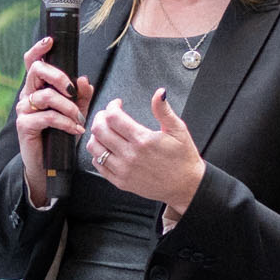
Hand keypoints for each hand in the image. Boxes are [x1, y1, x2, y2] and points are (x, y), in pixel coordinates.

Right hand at [14, 37, 85, 204]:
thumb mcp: (76, 112)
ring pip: (46, 96)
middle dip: (59, 76)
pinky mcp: (24, 125)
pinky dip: (66, 122)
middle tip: (73, 90)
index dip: (39, 49)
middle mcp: (27, 95)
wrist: (48, 164)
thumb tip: (85, 79)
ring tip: (79, 120)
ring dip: (68, 107)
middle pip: (37, 71)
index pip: (32, 62)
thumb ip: (82, 96)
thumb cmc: (60, 135)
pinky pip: (48, 116)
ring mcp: (23, 110)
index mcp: (37, 88)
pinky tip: (75, 130)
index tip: (51, 41)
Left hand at [83, 88, 206, 215]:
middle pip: (99, 130)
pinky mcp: (120, 181)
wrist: (186, 186)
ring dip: (96, 135)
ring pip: (94, 148)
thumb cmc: (183, 158)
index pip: (114, 117)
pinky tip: (107, 148)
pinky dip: (97, 153)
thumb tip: (159, 93)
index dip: (112, 106)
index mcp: (143, 140)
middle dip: (100, 117)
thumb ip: (164, 110)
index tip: (117, 105)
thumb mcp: (178, 130)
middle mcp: (130, 155)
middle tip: (107, 115)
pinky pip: (98, 165)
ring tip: (106, 131)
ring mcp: (123, 170)